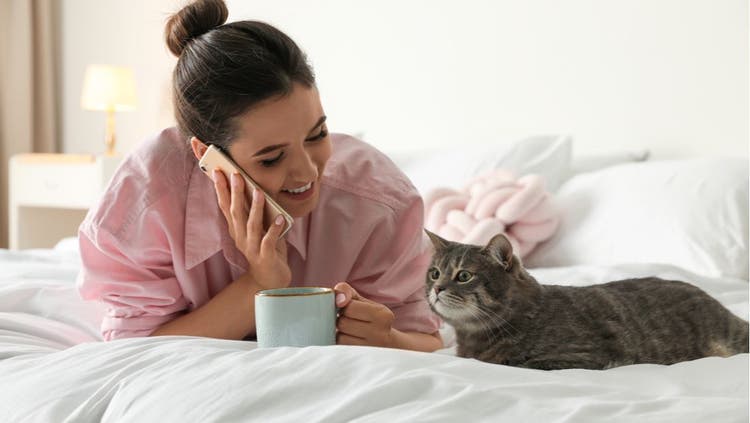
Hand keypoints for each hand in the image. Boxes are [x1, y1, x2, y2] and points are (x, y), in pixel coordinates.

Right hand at [213, 170, 290, 289]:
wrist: (270, 279)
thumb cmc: (265, 248)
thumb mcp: (258, 228)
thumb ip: (256, 212)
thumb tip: (258, 187)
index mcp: (236, 229)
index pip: (225, 206)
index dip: (220, 189)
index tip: (217, 172)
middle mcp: (240, 237)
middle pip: (235, 213)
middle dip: (234, 193)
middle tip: (235, 175)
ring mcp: (252, 247)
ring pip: (251, 225)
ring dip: (255, 208)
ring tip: (258, 192)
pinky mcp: (265, 256)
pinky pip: (269, 241)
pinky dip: (274, 229)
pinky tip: (280, 218)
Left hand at [334, 282, 395, 347]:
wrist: (389, 346)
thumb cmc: (371, 319)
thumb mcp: (363, 302)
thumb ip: (347, 291)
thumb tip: (337, 298)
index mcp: (383, 315)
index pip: (349, 308)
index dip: (344, 307)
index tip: (349, 310)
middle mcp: (380, 334)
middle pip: (343, 323)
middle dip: (341, 320)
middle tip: (349, 322)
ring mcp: (372, 350)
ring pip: (340, 338)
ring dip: (340, 334)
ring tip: (350, 333)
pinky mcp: (362, 360)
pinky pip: (340, 350)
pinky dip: (340, 344)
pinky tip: (349, 341)